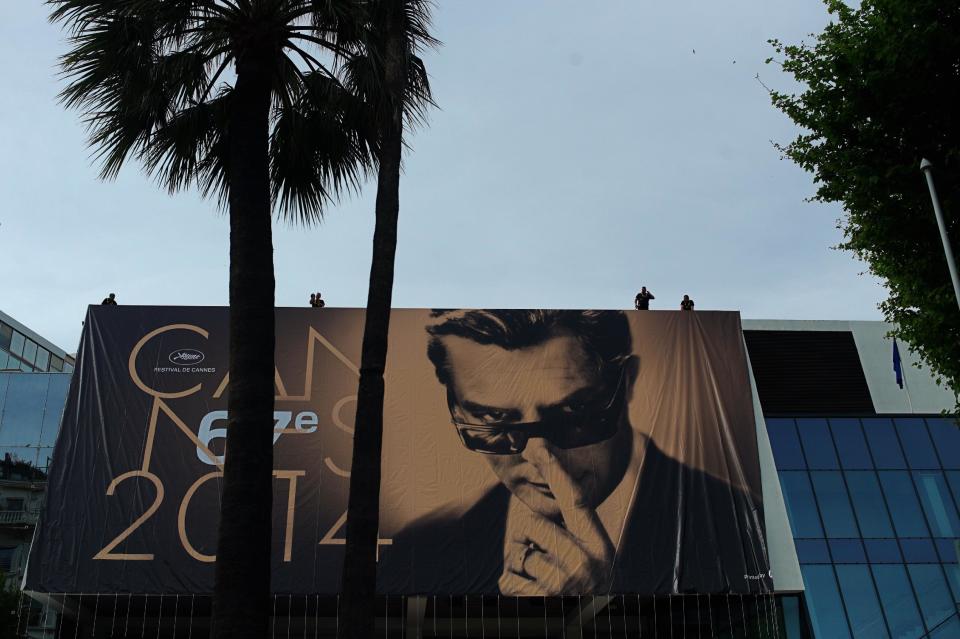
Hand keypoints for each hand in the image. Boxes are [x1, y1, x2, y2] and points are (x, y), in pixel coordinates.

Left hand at [498, 445, 613, 594]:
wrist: (597, 628)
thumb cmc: (588, 594)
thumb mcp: (596, 562)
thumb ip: (579, 535)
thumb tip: (560, 500)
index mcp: (600, 547)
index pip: (576, 501)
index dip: (557, 471)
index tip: (540, 445)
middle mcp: (585, 564)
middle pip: (534, 524)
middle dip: (528, 537)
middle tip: (543, 559)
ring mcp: (562, 586)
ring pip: (519, 553)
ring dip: (521, 566)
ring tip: (541, 582)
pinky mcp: (539, 603)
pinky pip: (508, 580)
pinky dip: (512, 588)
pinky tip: (531, 597)